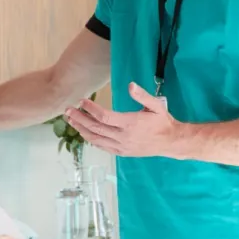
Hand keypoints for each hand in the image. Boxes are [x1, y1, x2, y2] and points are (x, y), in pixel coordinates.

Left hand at [64, 84, 182, 158]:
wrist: (170, 142)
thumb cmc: (162, 121)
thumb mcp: (156, 105)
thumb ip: (142, 96)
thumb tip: (130, 85)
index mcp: (130, 123)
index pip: (104, 116)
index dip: (91, 109)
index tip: (82, 101)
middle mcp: (123, 137)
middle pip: (96, 128)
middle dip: (80, 119)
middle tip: (68, 110)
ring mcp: (121, 146)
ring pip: (96, 139)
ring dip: (82, 130)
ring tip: (71, 121)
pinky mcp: (121, 152)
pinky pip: (102, 147)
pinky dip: (91, 140)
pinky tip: (84, 133)